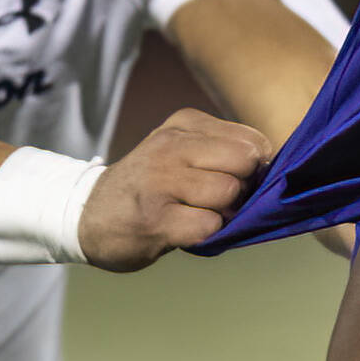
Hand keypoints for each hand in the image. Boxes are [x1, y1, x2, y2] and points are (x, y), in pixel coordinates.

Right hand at [78, 109, 269, 271]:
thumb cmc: (149, 187)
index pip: (252, 142)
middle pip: (245, 162)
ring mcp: (161, 181)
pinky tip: (182, 231)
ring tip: (195, 214)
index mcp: (184, 125)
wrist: (86, 215)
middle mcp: (171, 145)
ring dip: (222, 214)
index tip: (233, 182)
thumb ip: (223, 152)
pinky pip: (209, 226)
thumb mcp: (180, 152)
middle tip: (214, 202)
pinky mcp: (155, 219)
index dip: (254, 170)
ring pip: (228, 192)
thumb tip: (273, 169)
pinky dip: (207, 235)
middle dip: (242, 189)